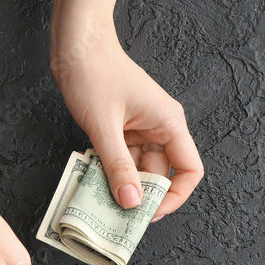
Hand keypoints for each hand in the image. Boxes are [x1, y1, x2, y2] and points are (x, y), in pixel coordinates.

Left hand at [53, 35, 203, 217]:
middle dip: (140, 195)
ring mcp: (138, 127)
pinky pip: (119, 158)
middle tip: (118, 217)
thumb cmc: (94, 75)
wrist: (76, 47)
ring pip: (136, 168)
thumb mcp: (103, 126)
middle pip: (160, 173)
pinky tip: (91, 181)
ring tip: (100, 203)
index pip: (189, 170)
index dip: (173, 196)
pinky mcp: (119, 127)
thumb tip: (131, 201)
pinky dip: (107, 170)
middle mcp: (159, 127)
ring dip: (120, 185)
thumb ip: (117, 165)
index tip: (148, 213)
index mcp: (168, 124)